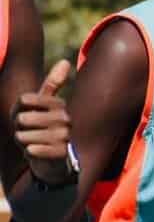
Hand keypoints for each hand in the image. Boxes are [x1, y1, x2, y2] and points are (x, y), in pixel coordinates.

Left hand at [11, 60, 74, 185]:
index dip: (18, 109)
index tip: (26, 115)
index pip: (25, 99)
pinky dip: (29, 152)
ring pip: (24, 135)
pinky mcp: (61, 153)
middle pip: (23, 118)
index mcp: (59, 105)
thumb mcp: (44, 106)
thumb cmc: (43, 128)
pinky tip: (36, 152)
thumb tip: (66, 61)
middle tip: (29, 133)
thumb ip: (52, 84)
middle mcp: (65, 119)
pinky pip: (33, 149)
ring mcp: (64, 136)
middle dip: (19, 128)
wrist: (54, 161)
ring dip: (22, 141)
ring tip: (33, 143)